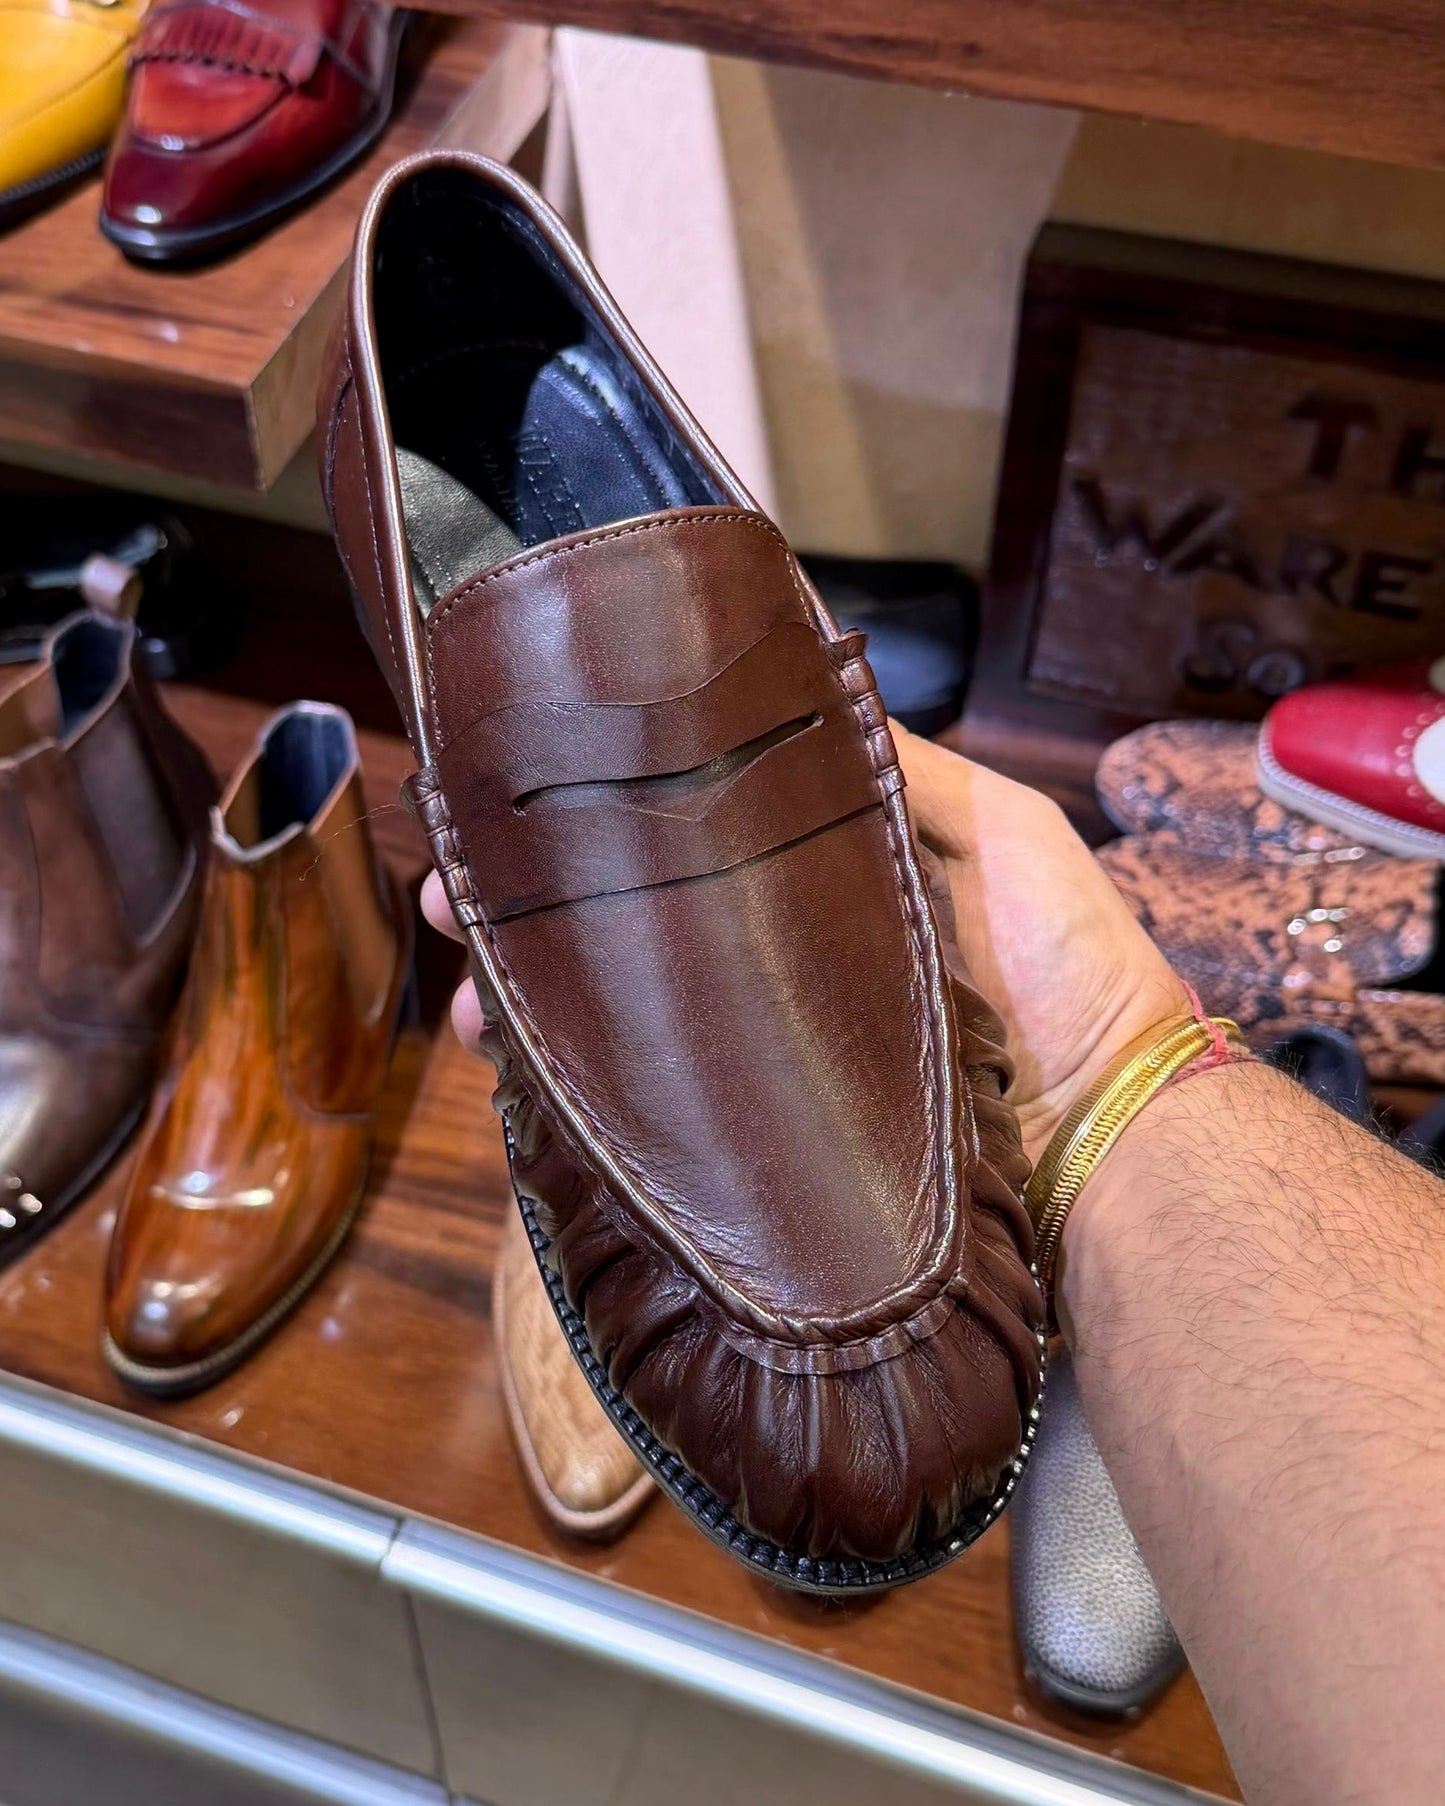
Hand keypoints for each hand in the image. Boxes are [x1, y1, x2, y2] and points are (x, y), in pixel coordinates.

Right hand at [421, 724, 1185, 1161]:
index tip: (518, 806)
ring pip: (627, 1023)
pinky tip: (525, 1080)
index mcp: (815, 883)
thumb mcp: (993, 824)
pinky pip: (664, 1110)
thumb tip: (796, 678)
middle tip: (457, 900)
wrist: (1107, 1122)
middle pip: (634, 933)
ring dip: (540, 1008)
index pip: (683, 842)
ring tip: (476, 1002)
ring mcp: (767, 1051)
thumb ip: (894, 766)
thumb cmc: (1063, 959)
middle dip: (537, 916)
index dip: (601, 823)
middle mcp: (776, 965)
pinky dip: (589, 1100)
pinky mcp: (769, 1130)